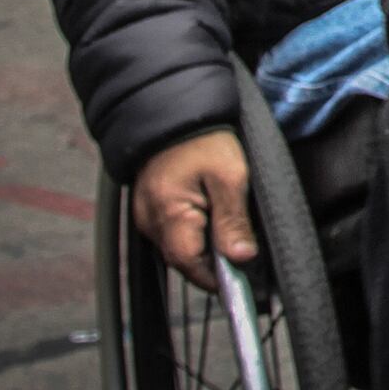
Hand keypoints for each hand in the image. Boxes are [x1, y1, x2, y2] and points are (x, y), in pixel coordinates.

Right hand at [130, 128, 257, 290]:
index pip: (190, 265)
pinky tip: (209, 217)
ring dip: (203, 247)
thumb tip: (242, 258)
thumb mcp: (230, 177)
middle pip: (183, 260)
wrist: (175, 111)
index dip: (217, 276)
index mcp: (168, 214)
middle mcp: (149, 221)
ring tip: (227, 229)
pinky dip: (192, 232)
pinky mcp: (148, 208)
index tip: (243, 278)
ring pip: (177, 248)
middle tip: (241, 251)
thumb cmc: (203, 139)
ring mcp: (145, 215)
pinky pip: (171, 233)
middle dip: (212, 262)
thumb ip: (233, 221)